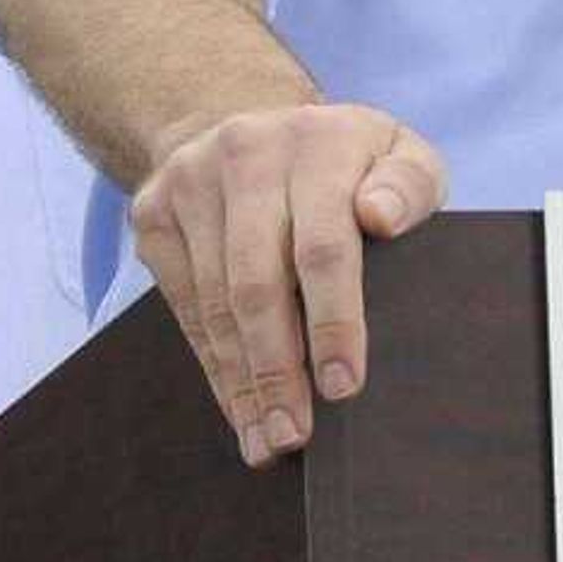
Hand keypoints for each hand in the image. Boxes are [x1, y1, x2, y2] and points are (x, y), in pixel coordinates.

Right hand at [130, 102, 448, 466]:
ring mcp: (191, 181)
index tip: (342, 386)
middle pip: (258, 282)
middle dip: (277, 370)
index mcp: (319, 142)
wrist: (247, 121)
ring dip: (242, 380)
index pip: (324, 247)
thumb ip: (408, 186)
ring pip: (215, 302)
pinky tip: (238, 407)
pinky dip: (213, 363)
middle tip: (295, 436)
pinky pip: (184, 304)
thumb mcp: (400, 156)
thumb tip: (382, 217)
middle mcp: (247, 153)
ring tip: (267, 440)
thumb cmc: (347, 163)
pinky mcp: (153, 212)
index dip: (333, 322)